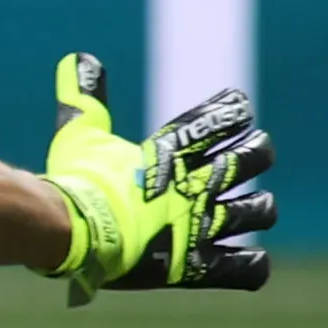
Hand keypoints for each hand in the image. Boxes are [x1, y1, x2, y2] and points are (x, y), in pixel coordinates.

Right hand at [42, 52, 272, 297]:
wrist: (68, 227)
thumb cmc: (75, 180)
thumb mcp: (80, 134)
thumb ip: (86, 98)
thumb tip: (80, 58)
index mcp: (173, 153)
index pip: (218, 121)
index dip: (231, 112)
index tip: (237, 107)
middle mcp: (196, 185)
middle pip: (253, 159)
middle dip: (256, 155)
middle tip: (254, 154)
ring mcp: (200, 226)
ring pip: (258, 212)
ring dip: (257, 209)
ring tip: (253, 208)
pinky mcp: (196, 265)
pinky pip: (246, 269)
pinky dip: (251, 266)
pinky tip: (248, 261)